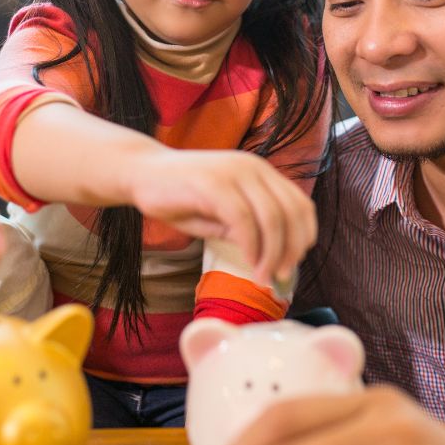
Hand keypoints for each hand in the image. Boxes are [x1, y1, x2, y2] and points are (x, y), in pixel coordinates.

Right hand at [127, 149, 315, 284]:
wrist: (140, 172)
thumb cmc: (180, 196)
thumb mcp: (221, 214)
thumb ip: (248, 228)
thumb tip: (275, 256)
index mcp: (260, 172)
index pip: (300, 204)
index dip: (304, 236)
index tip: (293, 263)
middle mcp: (253, 167)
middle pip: (292, 212)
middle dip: (292, 250)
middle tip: (281, 276)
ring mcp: (234, 172)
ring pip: (272, 216)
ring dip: (273, 253)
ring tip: (264, 276)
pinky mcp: (213, 183)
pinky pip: (244, 219)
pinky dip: (251, 246)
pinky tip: (247, 262)